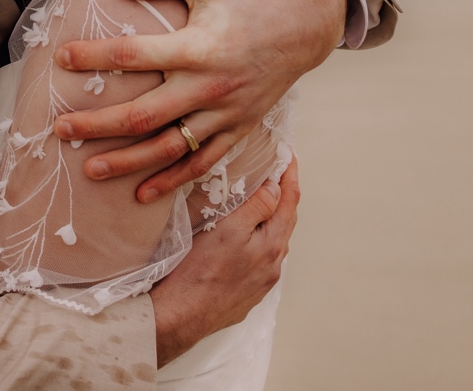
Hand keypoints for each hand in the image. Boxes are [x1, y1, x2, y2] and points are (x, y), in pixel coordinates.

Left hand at [53, 0, 341, 200]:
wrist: (304, 27)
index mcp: (199, 47)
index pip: (135, 55)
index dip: (95, 57)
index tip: (62, 58)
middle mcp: (210, 86)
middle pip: (144, 114)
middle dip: (98, 125)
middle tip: (61, 128)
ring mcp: (225, 113)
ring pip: (169, 147)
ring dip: (128, 162)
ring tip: (89, 169)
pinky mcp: (237, 129)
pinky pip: (201, 162)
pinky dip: (172, 181)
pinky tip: (141, 192)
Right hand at [150, 157, 299, 366]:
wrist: (181, 317)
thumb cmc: (200, 272)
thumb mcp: (228, 230)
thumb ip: (256, 208)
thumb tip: (275, 188)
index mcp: (272, 246)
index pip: (289, 202)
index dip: (290, 176)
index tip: (289, 155)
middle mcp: (272, 266)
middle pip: (285, 222)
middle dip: (284, 196)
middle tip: (279, 172)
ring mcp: (261, 283)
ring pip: (273, 242)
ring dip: (272, 219)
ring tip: (264, 200)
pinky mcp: (246, 294)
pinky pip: (261, 260)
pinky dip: (260, 240)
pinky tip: (247, 239)